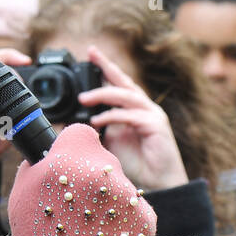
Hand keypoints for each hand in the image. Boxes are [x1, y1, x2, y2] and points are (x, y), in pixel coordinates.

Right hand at [0, 49, 29, 201]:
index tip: (26, 60)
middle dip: (18, 88)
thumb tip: (29, 111)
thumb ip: (9, 115)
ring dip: (13, 118)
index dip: (8, 54)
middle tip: (23, 109)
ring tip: (7, 134)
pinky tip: (1, 146)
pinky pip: (2, 126)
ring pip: (4, 103)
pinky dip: (7, 137)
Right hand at [7, 122, 157, 235]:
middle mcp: (107, 167)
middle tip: (73, 203)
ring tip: (87, 227)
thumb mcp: (23, 189)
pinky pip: (133, 209)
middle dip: (89, 174)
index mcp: (74, 154)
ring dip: (106, 198)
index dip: (72, 147)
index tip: (67, 162)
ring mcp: (130, 192)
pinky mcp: (147, 217)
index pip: (80, 132)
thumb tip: (49, 153)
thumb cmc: (40, 234)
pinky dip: (121, 220)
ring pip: (118, 185)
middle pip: (101, 159)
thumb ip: (39, 162)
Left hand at [77, 44, 188, 191]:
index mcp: (133, 108)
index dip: (105, 68)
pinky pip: (129, 116)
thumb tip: (76, 119)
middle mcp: (144, 107)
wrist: (159, 182)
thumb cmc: (137, 162)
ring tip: (83, 99)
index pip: (118, 83)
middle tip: (91, 53)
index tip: (91, 53)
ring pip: (125, 96)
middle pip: (124, 81)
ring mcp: (152, 114)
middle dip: (107, 66)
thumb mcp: (111, 140)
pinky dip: (111, 117)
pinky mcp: (156, 125)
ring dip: (102, 95)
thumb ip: (99, 126)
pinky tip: (96, 122)